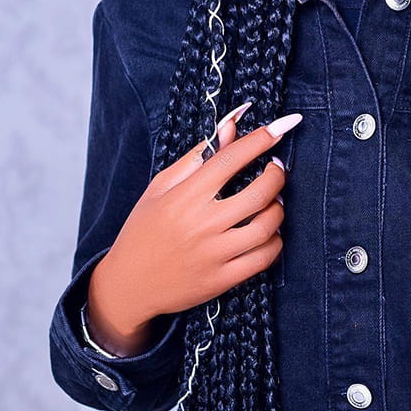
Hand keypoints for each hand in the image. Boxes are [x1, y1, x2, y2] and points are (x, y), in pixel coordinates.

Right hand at [86, 107, 300, 354]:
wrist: (129, 284)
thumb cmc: (144, 229)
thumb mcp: (161, 187)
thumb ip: (199, 156)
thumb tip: (231, 126)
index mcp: (185, 196)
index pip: (231, 159)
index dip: (260, 140)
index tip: (280, 128)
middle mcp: (201, 224)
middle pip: (259, 193)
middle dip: (277, 175)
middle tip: (276, 169)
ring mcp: (213, 255)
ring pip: (267, 226)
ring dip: (278, 209)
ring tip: (273, 201)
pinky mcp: (221, 280)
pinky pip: (263, 258)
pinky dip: (275, 242)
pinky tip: (269, 232)